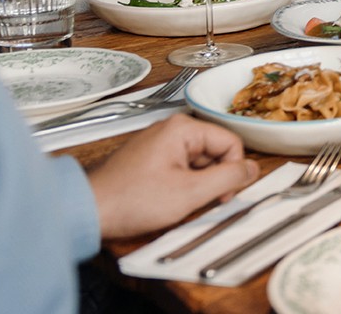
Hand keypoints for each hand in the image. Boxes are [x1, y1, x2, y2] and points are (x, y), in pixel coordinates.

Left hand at [87, 114, 258, 238]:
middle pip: (215, 151)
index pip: (231, 142)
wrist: (87, 210)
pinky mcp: (150, 159)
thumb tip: (252, 169)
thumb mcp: (190, 192)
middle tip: (200, 202)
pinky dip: (181, 186)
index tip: (224, 194)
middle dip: (214, 180)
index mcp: (183, 129)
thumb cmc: (130, 200)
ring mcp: (159, 144)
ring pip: (198, 162)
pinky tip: (167, 201)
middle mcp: (171, 130)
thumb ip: (228, 178)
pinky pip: (180, 168)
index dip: (234, 171)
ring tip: (178, 203)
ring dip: (197, 185)